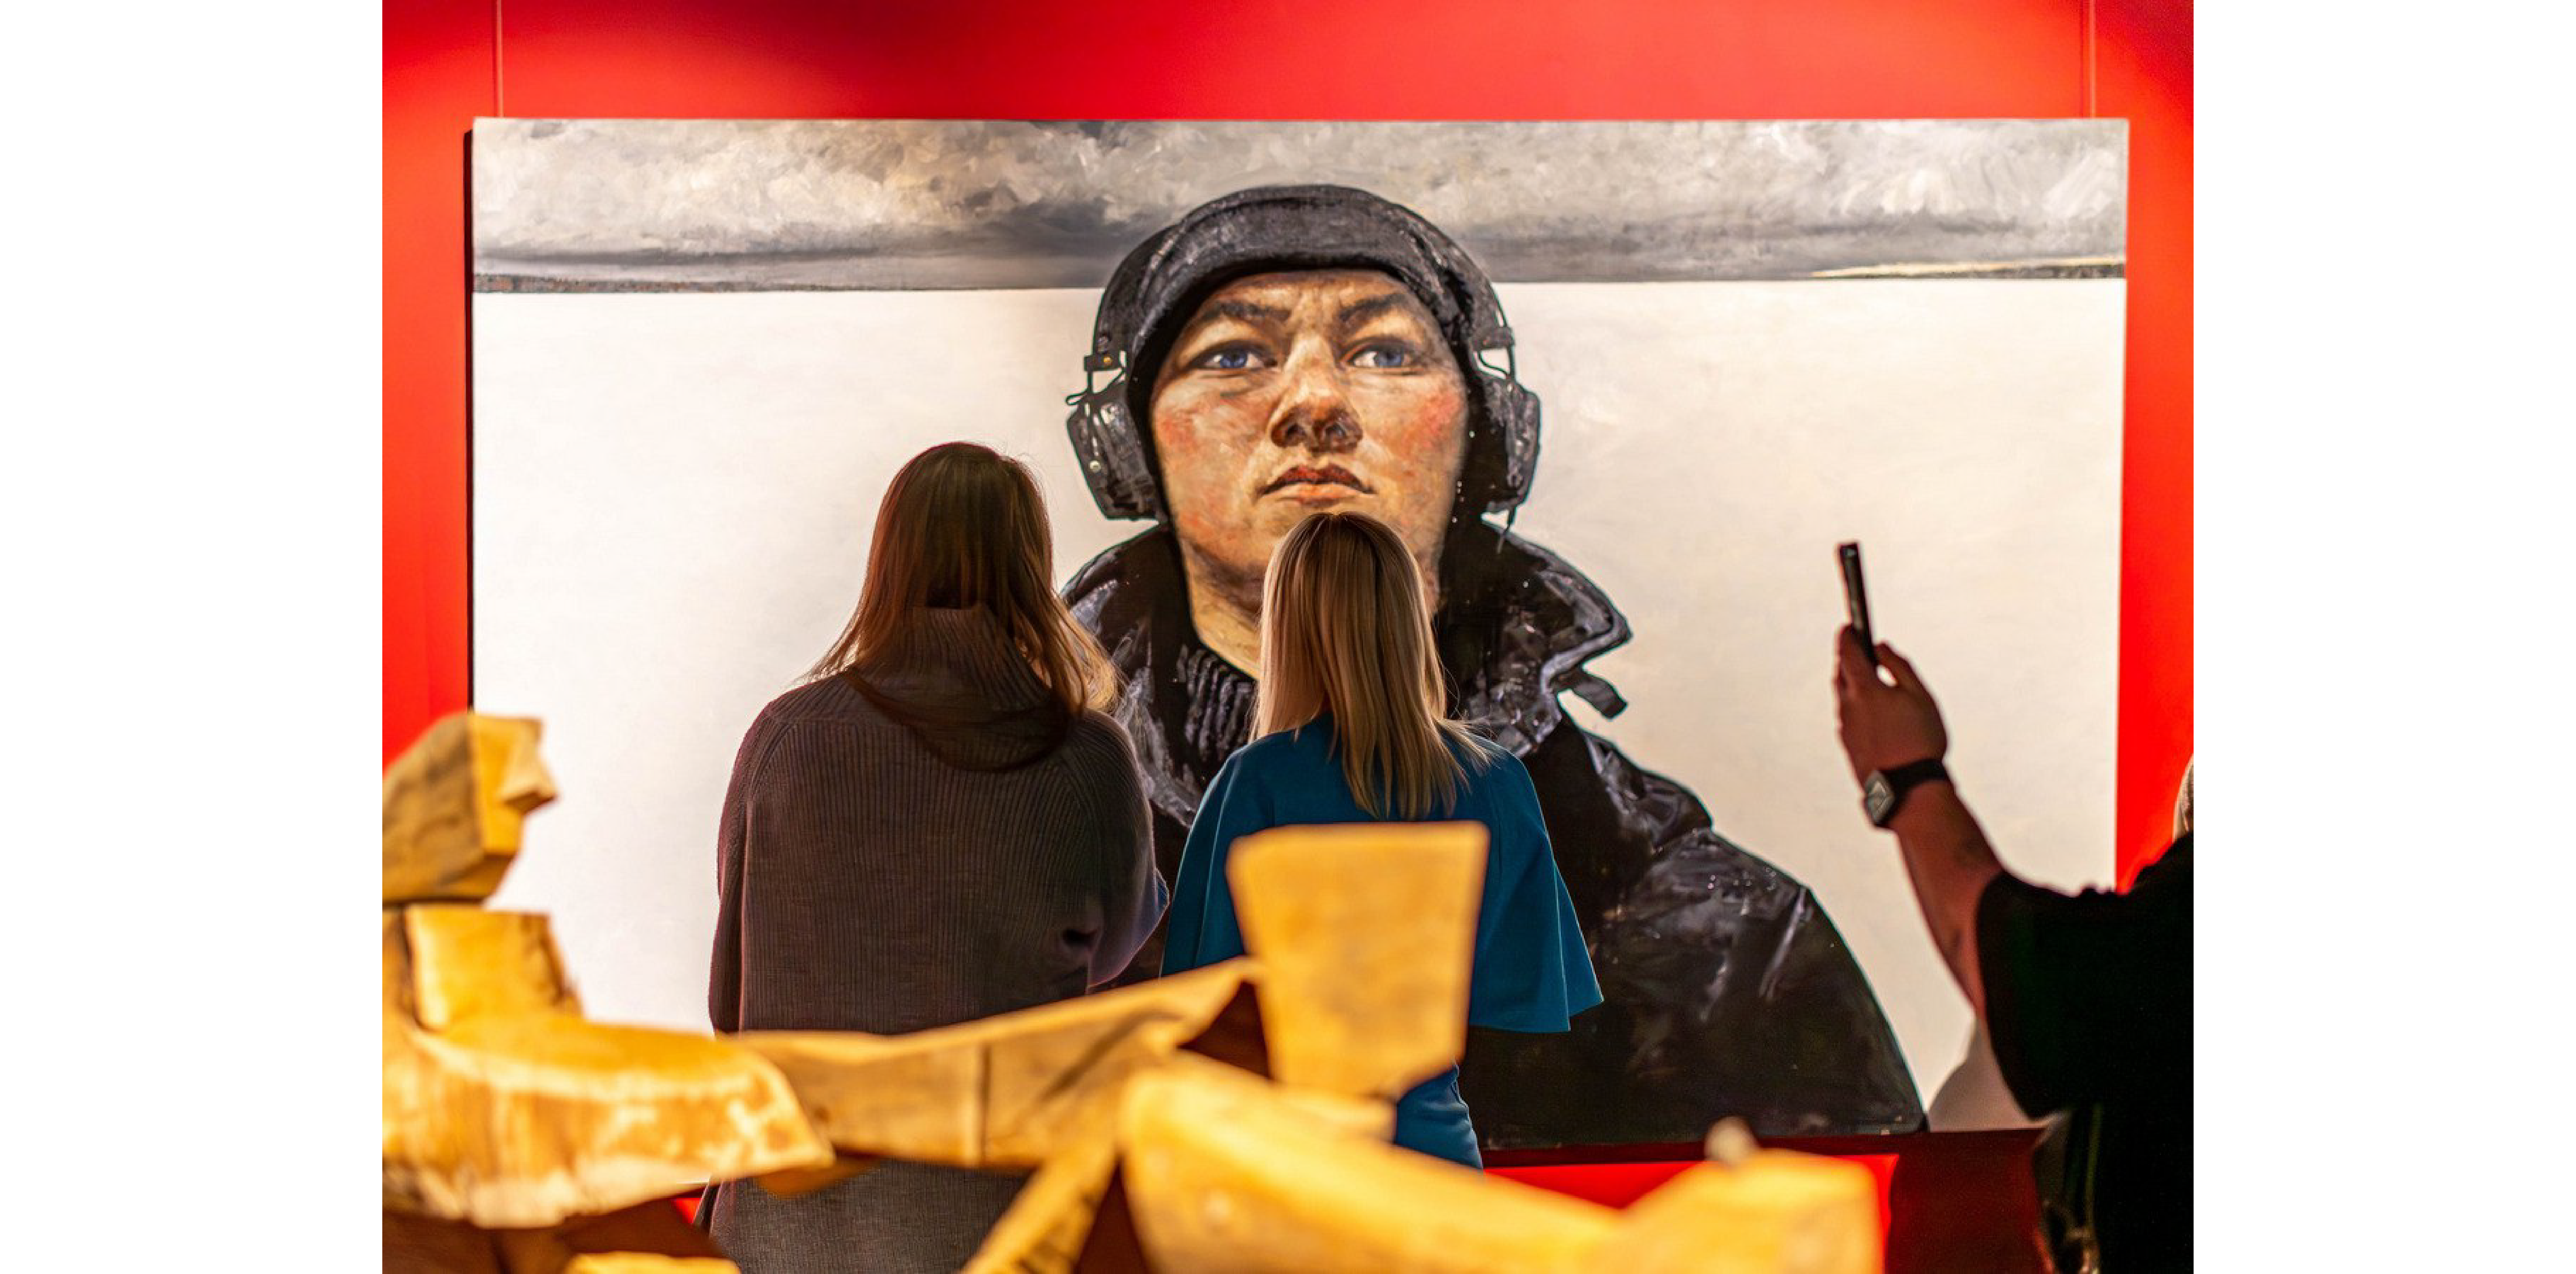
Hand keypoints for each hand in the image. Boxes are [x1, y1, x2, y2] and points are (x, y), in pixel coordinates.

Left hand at [1834, 626, 1947, 782]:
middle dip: (1846, 659)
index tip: (1848, 626)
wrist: (1909, 790)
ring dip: (1850, 684)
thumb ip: (1899, 667)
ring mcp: (1845, 729)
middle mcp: (1848, 707)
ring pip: (1842, 698)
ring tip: (1866, 680)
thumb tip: (1881, 648)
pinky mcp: (1847, 747)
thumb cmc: (1920, 740)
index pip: (1848, 653)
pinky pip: (1847, 719)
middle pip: (1840, 675)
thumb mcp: (1920, 696)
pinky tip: (1869, 713)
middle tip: (1855, 649)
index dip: (1847, 636)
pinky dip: (1854, 707)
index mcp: (1864, 689)